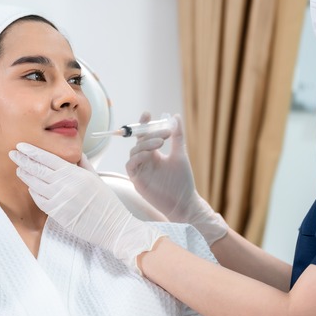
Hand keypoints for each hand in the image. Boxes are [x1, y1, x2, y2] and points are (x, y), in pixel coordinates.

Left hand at [10, 143, 164, 271]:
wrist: (112, 225)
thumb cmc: (106, 202)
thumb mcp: (95, 177)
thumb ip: (82, 163)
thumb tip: (74, 153)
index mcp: (74, 173)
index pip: (47, 158)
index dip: (32, 151)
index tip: (22, 146)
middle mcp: (65, 184)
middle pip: (37, 169)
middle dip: (23, 160)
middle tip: (13, 154)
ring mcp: (59, 199)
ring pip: (35, 184)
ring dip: (25, 175)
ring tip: (19, 168)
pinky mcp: (57, 213)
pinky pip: (39, 200)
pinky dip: (33, 192)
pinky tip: (31, 187)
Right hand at [126, 113, 227, 244]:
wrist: (184, 201)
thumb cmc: (183, 181)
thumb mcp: (180, 154)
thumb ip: (177, 137)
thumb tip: (176, 116)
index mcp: (154, 154)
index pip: (145, 136)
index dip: (143, 125)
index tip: (147, 114)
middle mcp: (145, 161)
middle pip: (139, 142)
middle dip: (149, 134)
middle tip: (164, 133)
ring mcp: (140, 171)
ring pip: (134, 152)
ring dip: (145, 145)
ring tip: (160, 143)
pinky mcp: (137, 181)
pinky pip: (131, 165)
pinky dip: (137, 157)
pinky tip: (149, 155)